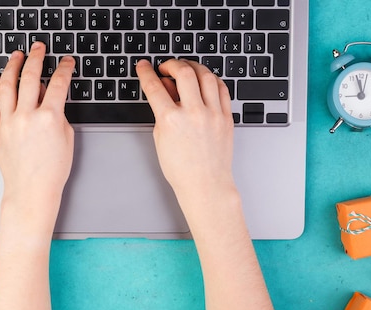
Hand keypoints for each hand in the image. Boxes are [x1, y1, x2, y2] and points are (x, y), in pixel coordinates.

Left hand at [0, 42, 75, 218]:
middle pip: (30, 76)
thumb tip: (49, 97)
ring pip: (7, 84)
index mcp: (49, 118)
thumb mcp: (67, 138)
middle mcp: (27, 116)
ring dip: (12, 66)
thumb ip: (58, 113)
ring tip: (17, 56)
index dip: (64, 69)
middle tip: (39, 48)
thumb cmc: (52, 171)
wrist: (31, 190)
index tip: (66, 62)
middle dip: (36, 57)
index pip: (58, 83)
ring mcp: (8, 122)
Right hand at [136, 59, 234, 203]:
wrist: (205, 184)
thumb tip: (165, 88)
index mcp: (171, 121)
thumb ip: (161, 110)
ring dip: (193, 67)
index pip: (154, 87)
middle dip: (172, 64)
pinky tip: (204, 81)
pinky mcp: (226, 117)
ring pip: (205, 75)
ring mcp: (213, 114)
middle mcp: (193, 114)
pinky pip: (221, 88)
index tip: (144, 66)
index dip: (146, 72)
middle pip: (183, 72)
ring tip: (186, 70)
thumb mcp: (161, 138)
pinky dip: (211, 79)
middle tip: (166, 67)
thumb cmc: (181, 169)